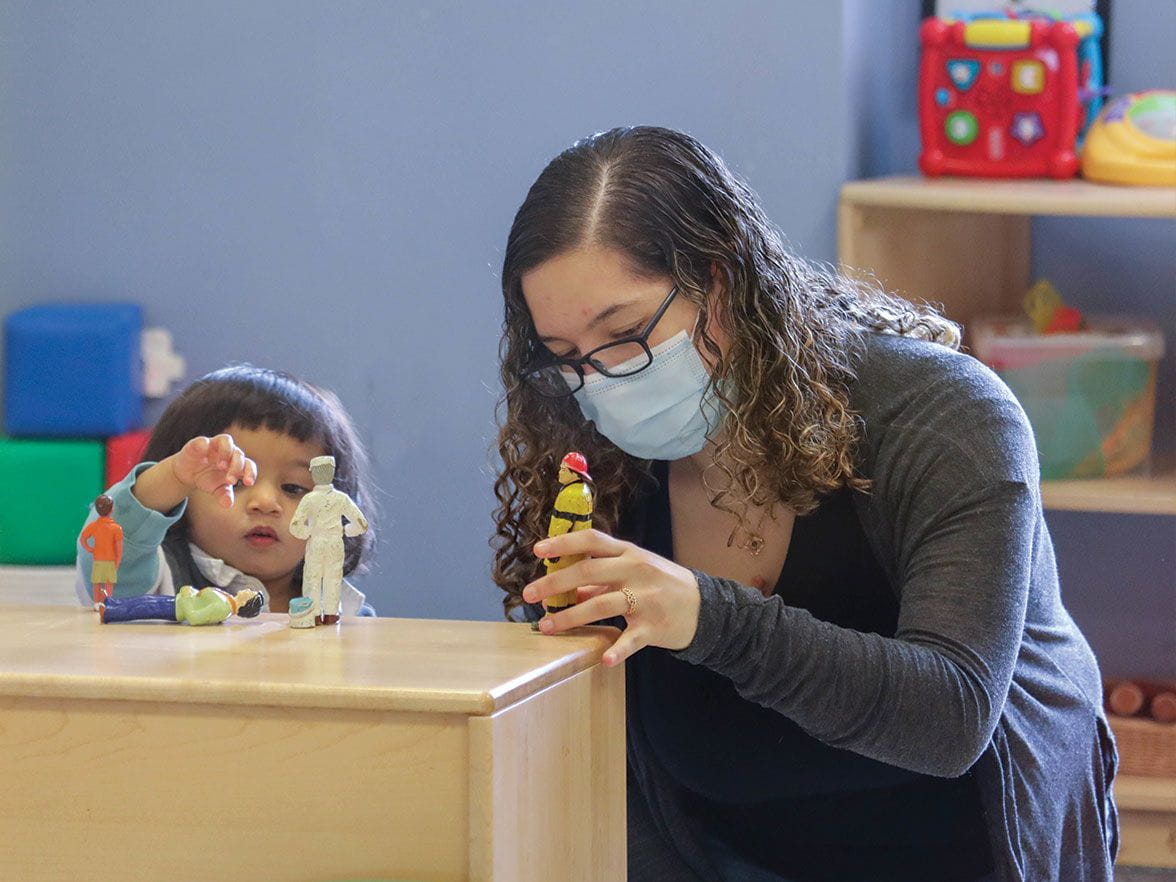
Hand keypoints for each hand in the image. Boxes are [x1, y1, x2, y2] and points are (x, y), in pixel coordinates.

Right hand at [170, 434, 256, 507]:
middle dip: (237, 467)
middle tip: (230, 480)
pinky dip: (204, 445)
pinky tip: (203, 455)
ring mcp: (214, 445)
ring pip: (226, 440)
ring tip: (221, 466)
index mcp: (236, 463)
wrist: (187, 472)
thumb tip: (227, 504)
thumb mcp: (216, 489)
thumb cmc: (207, 479)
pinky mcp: (199, 443)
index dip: (250, 473)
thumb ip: (223, 495)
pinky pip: (203, 441)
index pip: (249, 465)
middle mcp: (228, 452)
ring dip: (226, 452)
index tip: (248, 483)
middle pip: (239, 454)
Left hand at [523, 529, 700, 667]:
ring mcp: (646, 598)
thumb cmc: (660, 584)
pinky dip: (617, 649)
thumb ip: (599, 580)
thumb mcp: (633, 572)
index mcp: (628, 553)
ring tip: (546, 627)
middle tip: (528, 594)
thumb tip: (564, 590)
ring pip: (602, 604)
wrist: (704, 606)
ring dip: (570, 616)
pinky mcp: (654, 626)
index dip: (564, 543)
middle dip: (554, 583)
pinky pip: (632, 638)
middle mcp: (635, 571)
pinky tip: (603, 659)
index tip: (538, 551)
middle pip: (588, 572)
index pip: (592, 540)